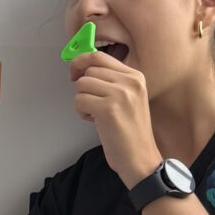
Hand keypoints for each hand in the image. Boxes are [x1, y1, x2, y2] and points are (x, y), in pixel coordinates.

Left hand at [70, 52, 160, 186]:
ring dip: (82, 101)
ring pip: (81, 85)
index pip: (100, 56)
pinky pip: (79, 101)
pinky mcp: (108, 109)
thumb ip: (109, 82)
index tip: (75, 73)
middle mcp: (130, 82)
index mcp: (135, 76)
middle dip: (83, 87)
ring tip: (96, 114)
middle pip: (88, 71)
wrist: (140, 158)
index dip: (81, 62)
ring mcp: (120, 94)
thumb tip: (81, 69)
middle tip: (91, 103)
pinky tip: (95, 121)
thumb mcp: (126, 99)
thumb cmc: (129, 132)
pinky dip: (81, 112)